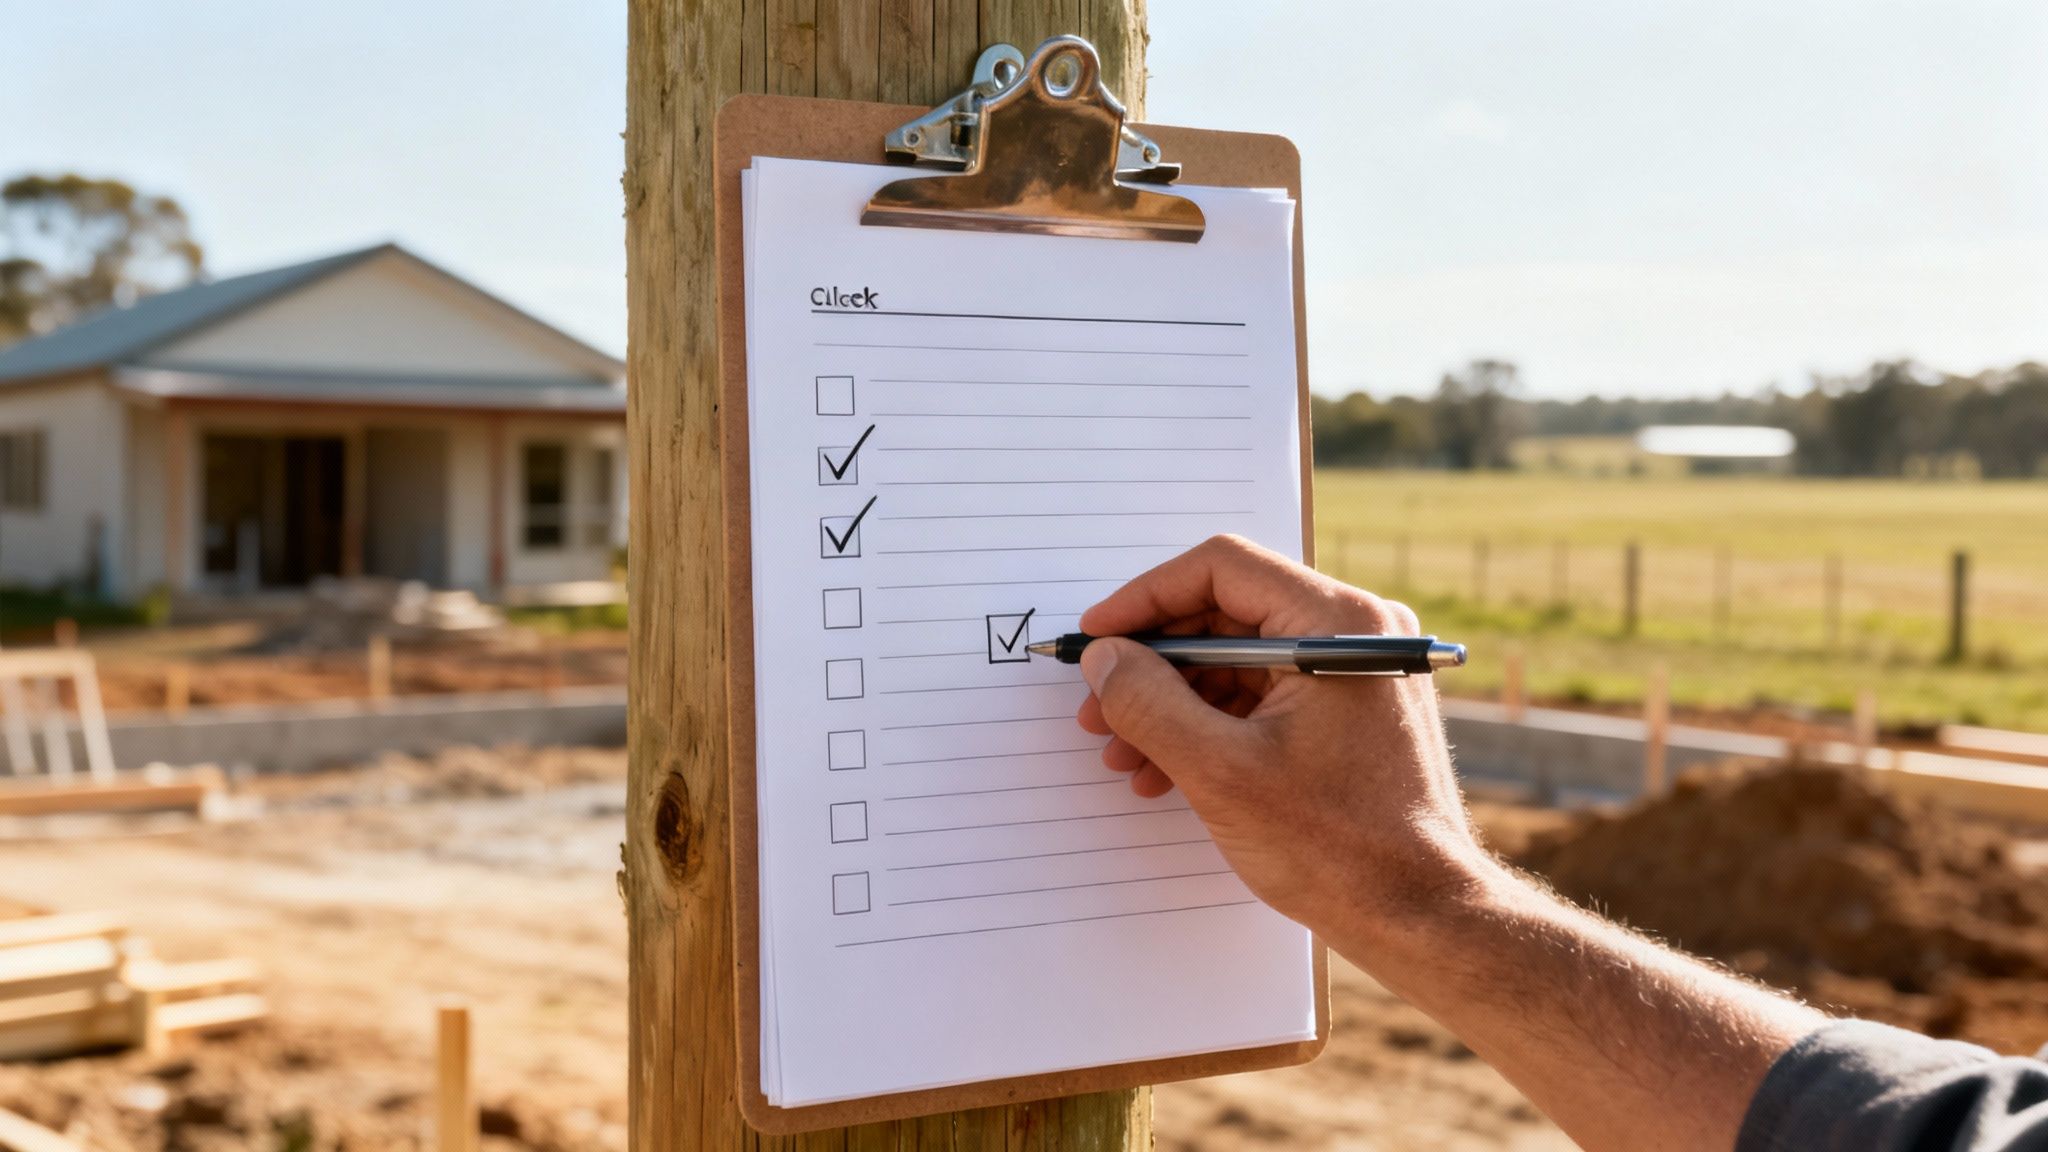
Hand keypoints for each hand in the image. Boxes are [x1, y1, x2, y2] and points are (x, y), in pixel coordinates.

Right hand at [1075, 535, 1483, 935]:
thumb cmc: (1340, 849)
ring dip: (1174, 700)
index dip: (1145, 598)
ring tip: (1124, 751)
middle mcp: (1357, 631)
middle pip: (1227, 612)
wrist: (1420, 915)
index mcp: (1338, 624)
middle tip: (1099, 704)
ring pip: (1239, 657)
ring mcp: (1357, 670)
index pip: (1221, 569)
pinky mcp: (1351, 709)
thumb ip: (1149, 702)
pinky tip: (1165, 768)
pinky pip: (1265, 692)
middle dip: (1153, 661)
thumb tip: (1103, 658)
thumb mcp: (1221, 771)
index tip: (1097, 636)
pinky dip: (1211, 722)